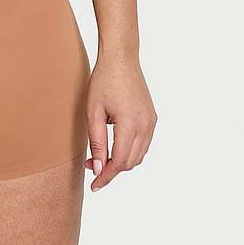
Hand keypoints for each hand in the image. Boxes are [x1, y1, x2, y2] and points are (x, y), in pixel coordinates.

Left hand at [85, 54, 157, 191]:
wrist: (121, 58)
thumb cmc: (103, 80)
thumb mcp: (93, 111)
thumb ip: (97, 141)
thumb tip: (99, 168)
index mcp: (130, 124)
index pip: (119, 162)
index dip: (106, 176)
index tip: (94, 186)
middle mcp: (145, 125)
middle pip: (130, 162)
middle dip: (111, 169)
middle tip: (91, 165)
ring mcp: (151, 121)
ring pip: (139, 155)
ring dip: (121, 161)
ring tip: (101, 156)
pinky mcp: (152, 117)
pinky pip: (143, 143)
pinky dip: (130, 150)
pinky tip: (115, 145)